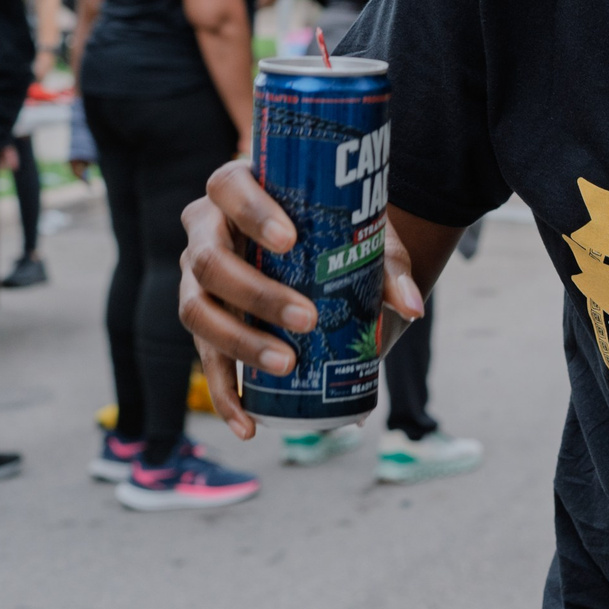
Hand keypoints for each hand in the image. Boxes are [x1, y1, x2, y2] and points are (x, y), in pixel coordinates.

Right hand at [178, 160, 424, 438]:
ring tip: (287, 363)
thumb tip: (412, 308)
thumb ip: (389, 267)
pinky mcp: (204, 323)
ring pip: (196, 310)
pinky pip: (205, 360)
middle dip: (256, 294)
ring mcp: (195, 279)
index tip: (290, 240)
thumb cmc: (338, 231)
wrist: (324, 251)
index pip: (228, 186)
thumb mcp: (365, 238)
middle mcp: (205, 232)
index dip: (251, 212)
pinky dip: (227, 394)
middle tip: (307, 318)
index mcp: (237, 189)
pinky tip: (249, 422)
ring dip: (240, 342)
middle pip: (209, 261)